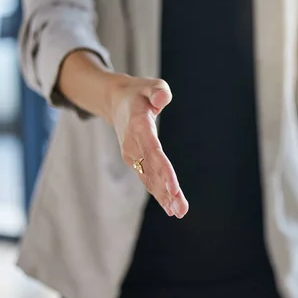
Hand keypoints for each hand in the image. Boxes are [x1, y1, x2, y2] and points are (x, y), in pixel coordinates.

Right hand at [109, 76, 188, 217]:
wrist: (116, 102)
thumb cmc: (139, 93)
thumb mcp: (150, 85)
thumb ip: (158, 92)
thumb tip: (162, 101)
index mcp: (138, 126)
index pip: (153, 151)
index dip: (163, 170)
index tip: (174, 187)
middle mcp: (133, 144)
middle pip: (153, 170)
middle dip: (167, 191)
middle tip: (181, 210)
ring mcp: (132, 155)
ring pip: (150, 179)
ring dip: (164, 196)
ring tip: (178, 212)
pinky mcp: (134, 161)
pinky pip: (147, 178)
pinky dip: (158, 192)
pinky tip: (170, 206)